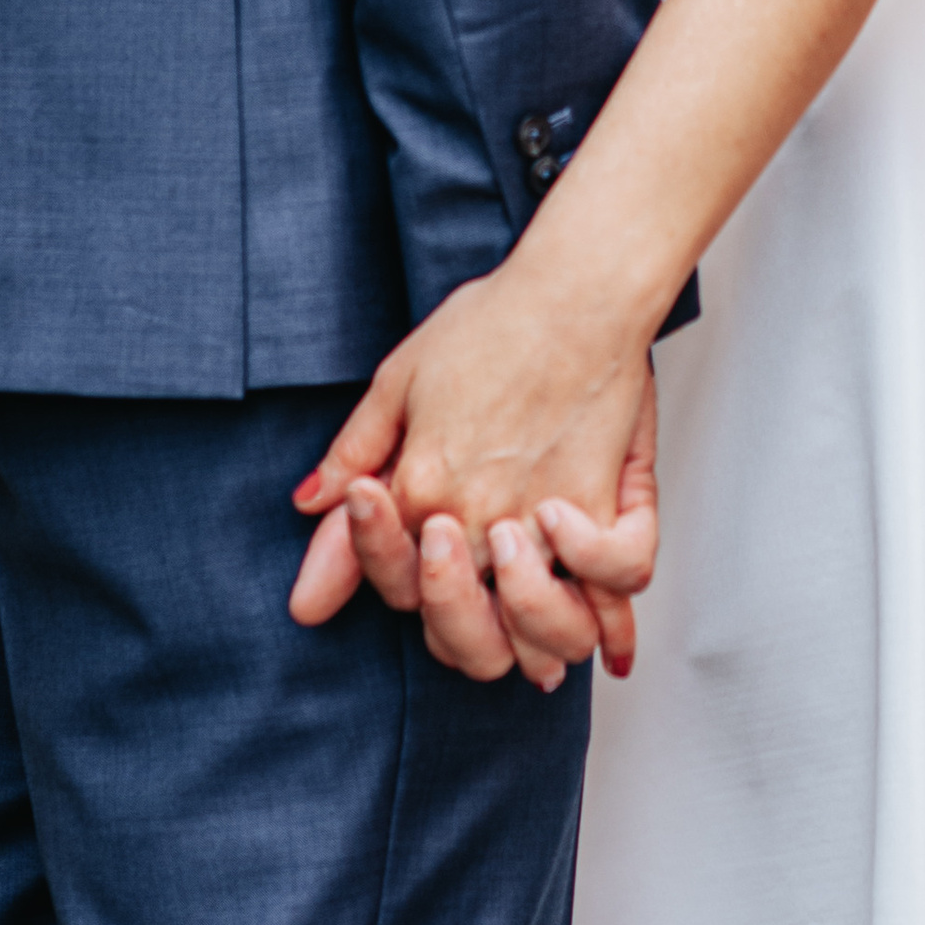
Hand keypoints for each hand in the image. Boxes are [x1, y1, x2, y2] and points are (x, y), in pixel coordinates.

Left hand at [287, 277, 658, 684]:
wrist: (575, 289)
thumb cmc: (494, 322)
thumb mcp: (399, 378)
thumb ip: (353, 449)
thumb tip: (309, 505)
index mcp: (422, 490)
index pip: (392, 581)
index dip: (392, 565)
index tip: (408, 523)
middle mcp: (480, 521)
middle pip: (460, 632)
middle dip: (456, 620)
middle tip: (467, 570)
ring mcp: (544, 522)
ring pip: (538, 635)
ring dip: (527, 630)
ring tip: (523, 592)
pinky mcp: (602, 507)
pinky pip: (614, 591)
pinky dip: (613, 620)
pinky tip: (598, 620)